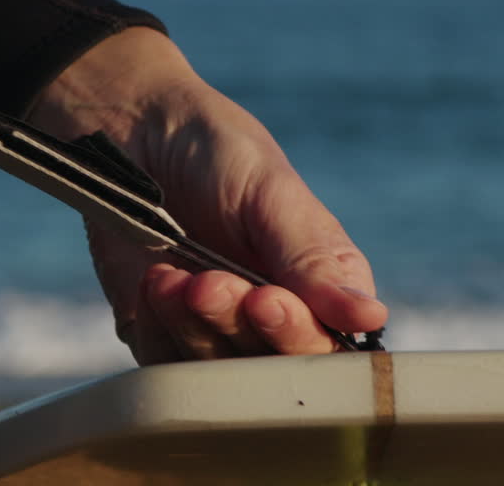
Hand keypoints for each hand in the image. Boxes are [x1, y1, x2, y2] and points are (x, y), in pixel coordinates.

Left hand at [29, 28, 387, 363]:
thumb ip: (314, 258)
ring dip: (193, 326)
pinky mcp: (161, 335)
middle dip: (237, 327)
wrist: (133, 130)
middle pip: (270, 369)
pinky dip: (159, 330)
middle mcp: (272, 316)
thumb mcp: (272, 192)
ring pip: (215, 373)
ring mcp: (215, 329)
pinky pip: (164, 366)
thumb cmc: (216, 151)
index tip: (264, 299)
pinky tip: (154, 281)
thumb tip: (370, 315)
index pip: (325, 344)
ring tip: (172, 276)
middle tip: (208, 284)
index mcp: (318, 283)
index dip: (296, 334)